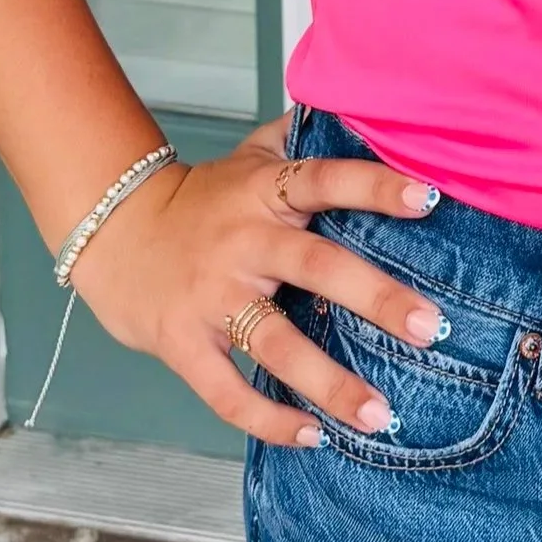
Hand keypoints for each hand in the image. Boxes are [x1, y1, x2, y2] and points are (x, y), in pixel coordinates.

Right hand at [65, 117, 447, 448]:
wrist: (113, 231)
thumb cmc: (202, 198)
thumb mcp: (250, 156)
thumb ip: (303, 137)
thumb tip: (364, 106)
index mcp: (265, 191)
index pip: (326, 179)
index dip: (375, 186)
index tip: (429, 197)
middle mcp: (242, 242)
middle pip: (314, 267)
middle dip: (375, 298)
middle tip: (428, 326)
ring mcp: (210, 297)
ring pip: (275, 342)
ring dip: (329, 383)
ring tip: (379, 415)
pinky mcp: (182, 344)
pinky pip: (227, 392)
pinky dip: (268, 419)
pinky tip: (312, 436)